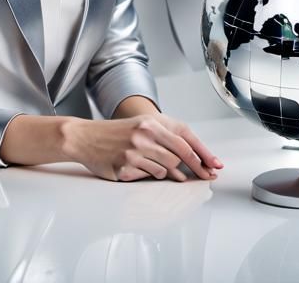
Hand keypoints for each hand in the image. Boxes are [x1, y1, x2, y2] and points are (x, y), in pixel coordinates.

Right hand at [61, 114, 222, 182]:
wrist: (84, 137)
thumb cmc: (115, 133)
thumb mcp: (141, 125)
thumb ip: (163, 136)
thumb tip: (189, 155)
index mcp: (151, 122)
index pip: (185, 138)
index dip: (203, 153)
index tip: (215, 165)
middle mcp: (145, 133)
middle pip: (180, 155)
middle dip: (195, 168)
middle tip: (204, 177)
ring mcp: (135, 150)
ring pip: (166, 168)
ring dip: (171, 173)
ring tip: (167, 172)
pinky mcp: (125, 165)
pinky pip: (149, 175)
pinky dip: (152, 176)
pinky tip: (146, 170)